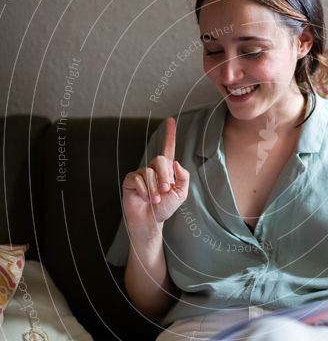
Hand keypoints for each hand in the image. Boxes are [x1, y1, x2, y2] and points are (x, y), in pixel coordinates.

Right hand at [122, 117, 189, 231]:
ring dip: (154, 189)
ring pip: (149, 172)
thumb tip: (176, 163)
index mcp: (166, 170)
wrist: (150, 221)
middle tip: (165, 190)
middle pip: (160, 160)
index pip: (168, 148)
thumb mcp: (181, 193)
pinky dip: (145, 191)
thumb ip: (183, 177)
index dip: (169, 134)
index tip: (170, 120)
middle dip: (164, 176)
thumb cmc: (165, 208)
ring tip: (155, 200)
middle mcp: (153, 168)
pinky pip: (138, 179)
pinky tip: (145, 198)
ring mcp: (141, 173)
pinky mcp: (130, 180)